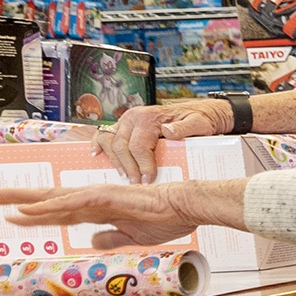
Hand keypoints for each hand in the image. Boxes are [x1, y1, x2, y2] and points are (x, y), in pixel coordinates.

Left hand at [0, 182, 191, 249]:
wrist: (185, 208)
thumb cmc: (165, 218)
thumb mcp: (131, 236)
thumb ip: (109, 237)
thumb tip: (91, 242)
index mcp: (95, 209)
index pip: (55, 210)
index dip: (30, 213)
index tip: (7, 214)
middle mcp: (89, 199)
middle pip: (42, 198)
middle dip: (11, 196)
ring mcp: (94, 196)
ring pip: (48, 197)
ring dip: (18, 198)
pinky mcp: (103, 198)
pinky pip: (67, 204)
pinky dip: (44, 208)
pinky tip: (24, 211)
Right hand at [100, 99, 230, 182]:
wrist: (195, 112)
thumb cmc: (197, 119)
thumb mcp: (198, 123)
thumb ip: (185, 128)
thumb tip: (168, 131)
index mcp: (149, 117)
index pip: (139, 145)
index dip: (142, 165)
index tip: (148, 180)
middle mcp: (133, 117)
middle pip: (121, 145)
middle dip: (128, 167)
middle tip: (136, 184)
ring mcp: (125, 120)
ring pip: (109, 140)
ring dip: (114, 159)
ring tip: (123, 175)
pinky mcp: (122, 125)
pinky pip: (104, 134)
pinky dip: (98, 144)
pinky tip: (96, 156)